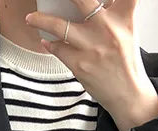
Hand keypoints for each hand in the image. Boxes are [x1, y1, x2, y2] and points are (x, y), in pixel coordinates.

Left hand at [24, 0, 157, 130]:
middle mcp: (107, 28)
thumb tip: (94, 2)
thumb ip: (113, 12)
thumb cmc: (125, 62)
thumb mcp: (127, 30)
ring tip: (30, 18)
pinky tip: (47, 42)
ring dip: (40, 20)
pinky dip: (50, 45)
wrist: (127, 95)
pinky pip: (57, 49)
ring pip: (58, 26)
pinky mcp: (80, 64)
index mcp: (123, 16)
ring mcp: (91, 46)